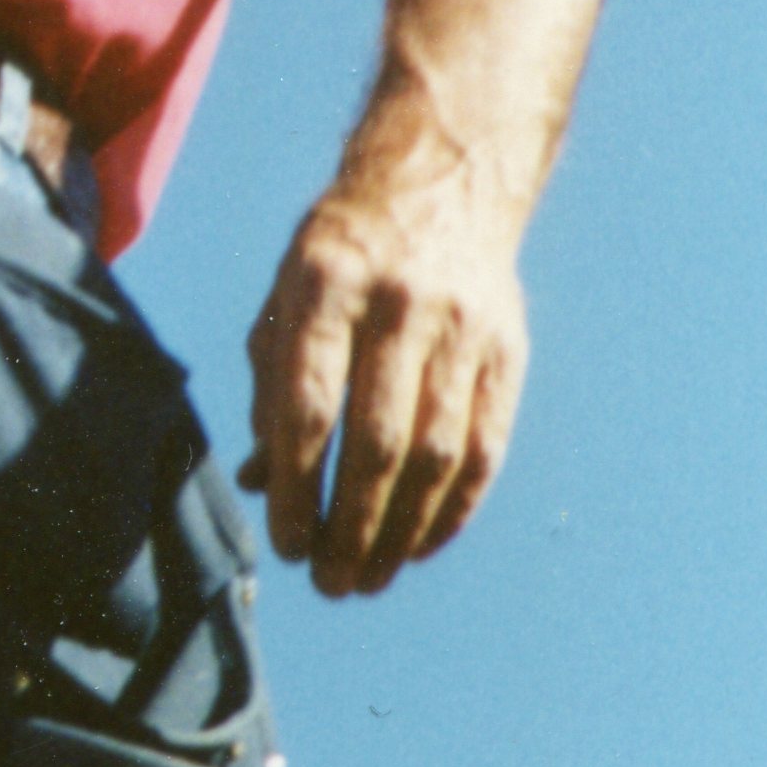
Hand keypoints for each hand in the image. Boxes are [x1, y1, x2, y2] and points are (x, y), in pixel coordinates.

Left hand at [240, 161, 529, 597]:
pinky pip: (484, 447)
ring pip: (435, 454)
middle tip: (328, 582)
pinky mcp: (507, 351)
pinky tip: (420, 545)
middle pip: (375, 440)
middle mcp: (397, 305)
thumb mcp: (285, 299)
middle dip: (349, 525)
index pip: (308, 405)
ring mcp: (460, 327)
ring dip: (400, 531)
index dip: (296, 484)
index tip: (285, 543)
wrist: (439, 183)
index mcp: (326, 284)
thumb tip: (260, 483)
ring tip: (370, 578)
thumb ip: (270, 389)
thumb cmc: (341, 259)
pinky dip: (454, 509)